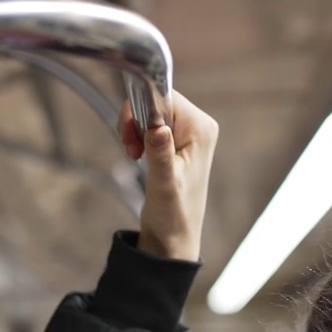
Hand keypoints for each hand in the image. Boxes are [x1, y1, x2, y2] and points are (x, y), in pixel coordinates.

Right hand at [119, 91, 217, 261]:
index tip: (131, 136)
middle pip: (157, 100)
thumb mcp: (164, 184)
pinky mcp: (178, 140)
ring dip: (135, 128)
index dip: (141, 111)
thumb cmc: (173, 214)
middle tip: (132, 149)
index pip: (164, 96)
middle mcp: (199, 125)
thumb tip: (157, 126)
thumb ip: (161, 153)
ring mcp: (190, 132)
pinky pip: (152, 122)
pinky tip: (139, 153)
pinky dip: (139, 134)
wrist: (173, 235)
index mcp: (200, 129)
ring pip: (151, 110)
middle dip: (136, 120)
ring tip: (135, 154)